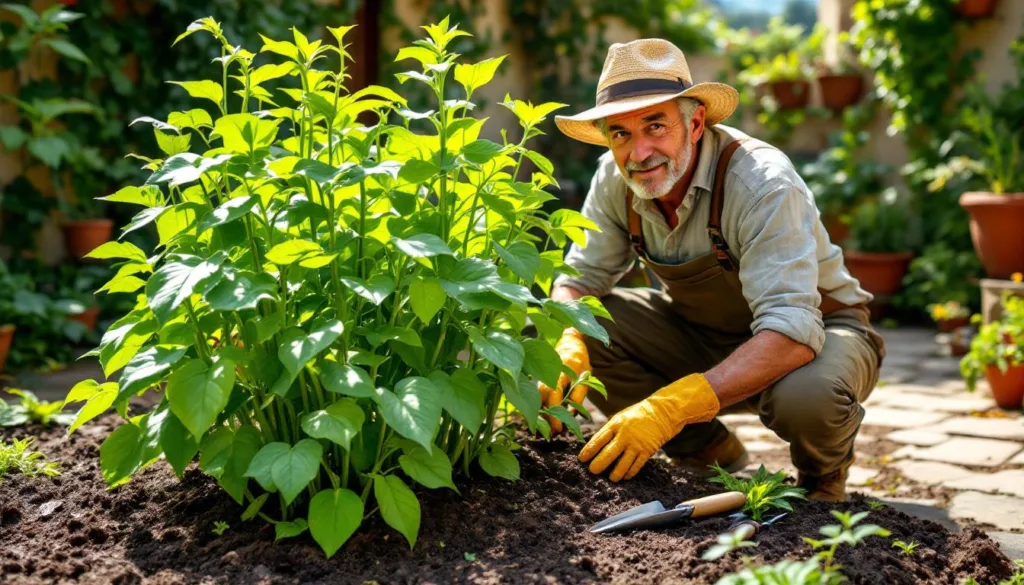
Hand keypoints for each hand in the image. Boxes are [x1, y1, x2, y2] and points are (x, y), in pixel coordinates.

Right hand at [538, 328, 589, 433]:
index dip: (554, 414)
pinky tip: (544, 419)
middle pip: (540, 400)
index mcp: (560, 371)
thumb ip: (579, 395)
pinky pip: (536, 397)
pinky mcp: (538, 381)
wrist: (570, 343)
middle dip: (545, 418)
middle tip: (553, 433)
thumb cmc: (580, 361)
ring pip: (536, 399)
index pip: (554, 396)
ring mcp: (540, 377)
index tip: (557, 428)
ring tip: (548, 429)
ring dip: (541, 415)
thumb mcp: (586, 377)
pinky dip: (540, 408)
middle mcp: (546, 374)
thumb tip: (571, 415)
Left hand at [578, 373, 719, 481]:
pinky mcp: (648, 451)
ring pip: (622, 464)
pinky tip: (625, 477)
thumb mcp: (621, 417)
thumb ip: (610, 430)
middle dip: (598, 465)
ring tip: (610, 478)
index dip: (589, 450)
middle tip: (592, 471)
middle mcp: (625, 434)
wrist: (664, 412)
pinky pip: (636, 466)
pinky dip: (629, 473)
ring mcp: (637, 444)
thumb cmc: (639, 414)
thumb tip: (595, 445)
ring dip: (614, 474)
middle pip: (608, 454)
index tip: (581, 459)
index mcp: (616, 424)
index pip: (598, 439)